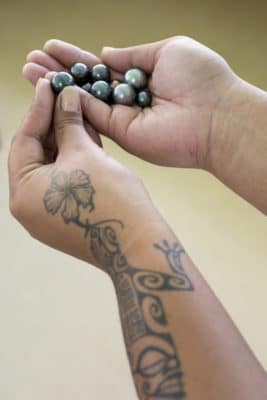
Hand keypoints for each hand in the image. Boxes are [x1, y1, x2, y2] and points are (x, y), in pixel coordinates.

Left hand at [8, 80, 158, 266]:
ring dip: (63, 139)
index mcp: (22, 194)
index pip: (23, 140)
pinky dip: (71, 160)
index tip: (48, 84)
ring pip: (50, 167)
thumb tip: (63, 96)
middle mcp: (27, 208)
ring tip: (77, 113)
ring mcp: (45, 216)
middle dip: (51, 123)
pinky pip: (62, 181)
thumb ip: (69, 122)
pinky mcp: (64, 219)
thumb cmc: (112, 200)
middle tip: (64, 96)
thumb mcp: (85, 153)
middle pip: (35, 154)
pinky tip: (84, 137)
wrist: (139, 244)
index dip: (38, 108)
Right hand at [24, 37, 238, 167]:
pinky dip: (70, 102)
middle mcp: (130, 99)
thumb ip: (133, 53)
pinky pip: (91, 115)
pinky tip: (48, 88)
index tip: (52, 47)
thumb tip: (106, 52)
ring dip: (56, 86)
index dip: (77, 57)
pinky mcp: (122, 133)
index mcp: (141, 76)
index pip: (101, 66)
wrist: (215, 115)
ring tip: (29, 70)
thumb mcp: (167, 49)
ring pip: (83, 100)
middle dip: (59, 71)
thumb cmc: (200, 78)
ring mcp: (124, 118)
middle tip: (32, 60)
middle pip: (87, 84)